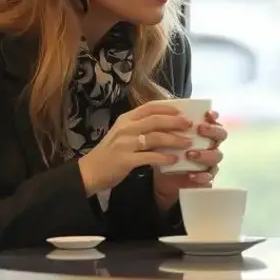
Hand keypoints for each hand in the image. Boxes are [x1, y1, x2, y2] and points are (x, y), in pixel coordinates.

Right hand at [76, 103, 193, 196]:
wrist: (90, 171)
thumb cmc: (110, 152)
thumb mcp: (123, 133)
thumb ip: (140, 127)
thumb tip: (166, 123)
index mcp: (126, 119)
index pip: (149, 107)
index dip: (167, 108)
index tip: (183, 111)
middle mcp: (126, 128)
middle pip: (155, 120)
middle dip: (175, 122)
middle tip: (190, 125)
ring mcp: (125, 144)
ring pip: (155, 137)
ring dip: (174, 139)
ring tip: (187, 142)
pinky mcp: (126, 160)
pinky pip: (149, 157)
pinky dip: (163, 157)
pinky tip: (174, 159)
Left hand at [153, 110, 226, 209]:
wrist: (164, 175)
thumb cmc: (169, 149)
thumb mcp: (168, 136)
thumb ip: (172, 126)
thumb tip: (170, 114)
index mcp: (205, 132)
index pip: (214, 121)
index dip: (214, 117)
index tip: (207, 114)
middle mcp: (212, 144)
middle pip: (221, 135)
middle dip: (212, 131)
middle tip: (200, 129)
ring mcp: (211, 161)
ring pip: (217, 155)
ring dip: (205, 154)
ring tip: (190, 154)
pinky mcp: (206, 177)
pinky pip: (209, 177)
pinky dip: (201, 176)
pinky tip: (191, 175)